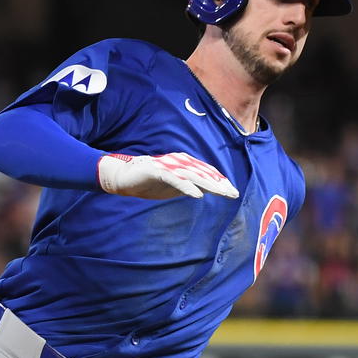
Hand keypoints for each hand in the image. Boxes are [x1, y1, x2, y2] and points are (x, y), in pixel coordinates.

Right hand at [96, 152, 238, 200]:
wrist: (124, 178)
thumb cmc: (150, 181)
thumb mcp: (174, 186)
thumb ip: (189, 186)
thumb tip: (207, 190)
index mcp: (184, 164)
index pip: (207, 173)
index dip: (220, 182)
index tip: (232, 192)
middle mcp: (179, 162)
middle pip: (204, 173)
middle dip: (220, 184)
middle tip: (233, 194)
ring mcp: (169, 166)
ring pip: (194, 175)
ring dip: (209, 184)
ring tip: (222, 193)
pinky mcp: (158, 171)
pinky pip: (176, 179)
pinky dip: (187, 187)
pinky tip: (198, 195)